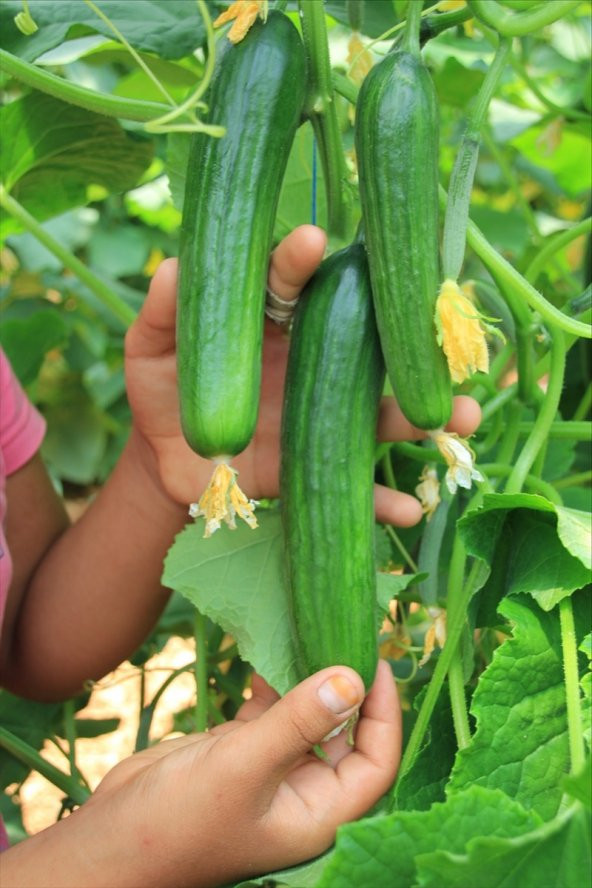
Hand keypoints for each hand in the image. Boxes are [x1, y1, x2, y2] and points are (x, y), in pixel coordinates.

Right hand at [85, 661, 399, 887]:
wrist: (111, 841)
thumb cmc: (180, 821)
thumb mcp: (243, 766)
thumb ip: (298, 722)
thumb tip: (353, 678)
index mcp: (317, 812)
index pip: (376, 762)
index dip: (384, 714)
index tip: (375, 663)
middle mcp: (301, 791)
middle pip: (345, 734)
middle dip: (348, 688)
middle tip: (347, 636)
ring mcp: (269, 769)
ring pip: (306, 718)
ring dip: (309, 680)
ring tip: (314, 634)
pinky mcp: (239, 751)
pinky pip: (270, 711)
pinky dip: (272, 684)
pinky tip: (271, 654)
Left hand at [125, 225, 480, 523]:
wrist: (173, 466)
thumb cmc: (164, 393)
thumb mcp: (150, 352)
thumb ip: (162, 313)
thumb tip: (173, 268)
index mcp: (272, 322)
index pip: (291, 284)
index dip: (299, 262)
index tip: (313, 241)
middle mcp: (311, 362)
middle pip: (364, 345)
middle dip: (403, 338)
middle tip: (437, 329)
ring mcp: (320, 416)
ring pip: (379, 413)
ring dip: (420, 418)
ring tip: (460, 420)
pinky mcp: (317, 467)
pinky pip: (357, 483)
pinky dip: (383, 499)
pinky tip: (408, 510)